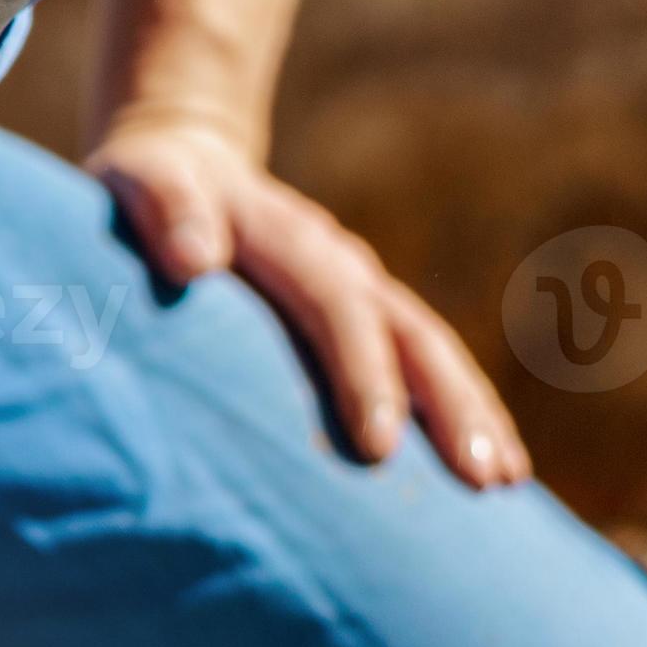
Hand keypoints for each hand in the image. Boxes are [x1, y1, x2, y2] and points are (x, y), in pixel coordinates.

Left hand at [89, 114, 530, 489]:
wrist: (182, 163)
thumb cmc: (148, 189)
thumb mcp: (142, 181)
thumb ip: (165, 210)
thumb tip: (191, 259)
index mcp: (290, 239)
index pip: (337, 306)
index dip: (362, 375)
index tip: (378, 446)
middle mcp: (341, 262)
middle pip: (409, 333)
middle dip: (446, 407)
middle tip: (479, 480)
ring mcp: (360, 289)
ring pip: (431, 352)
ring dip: (470, 415)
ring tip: (504, 483)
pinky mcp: (363, 318)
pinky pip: (423, 365)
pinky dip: (460, 412)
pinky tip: (491, 471)